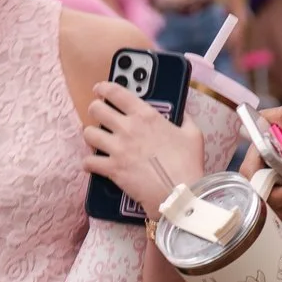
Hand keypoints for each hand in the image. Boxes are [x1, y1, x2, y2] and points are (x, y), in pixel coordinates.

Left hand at [84, 83, 204, 214]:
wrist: (179, 193)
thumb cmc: (188, 165)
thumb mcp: (193, 135)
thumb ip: (185, 120)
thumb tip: (183, 115)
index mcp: (146, 116)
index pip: (117, 92)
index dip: (104, 88)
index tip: (100, 89)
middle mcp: (128, 128)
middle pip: (96, 109)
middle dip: (95, 109)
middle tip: (98, 113)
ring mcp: (118, 149)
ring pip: (89, 133)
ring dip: (91, 135)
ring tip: (96, 138)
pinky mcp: (112, 169)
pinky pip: (89, 161)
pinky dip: (88, 163)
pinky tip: (93, 163)